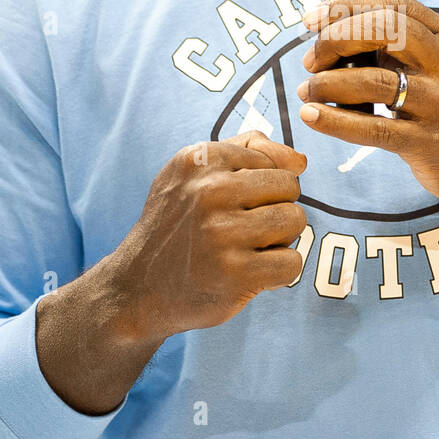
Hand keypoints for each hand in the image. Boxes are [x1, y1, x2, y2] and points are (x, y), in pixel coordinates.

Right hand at [109, 131, 307, 344]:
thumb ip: (249, 149)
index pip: (271, 160)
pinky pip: (292, 262)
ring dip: (280, 239)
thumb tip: (300, 161)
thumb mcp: (195, 172)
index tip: (231, 204)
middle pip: (289, 187)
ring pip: (295, 221)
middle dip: (276, 207)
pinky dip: (279, 272)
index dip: (261, 186)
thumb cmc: (177, 225)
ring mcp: (222, 233)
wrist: (139, 288)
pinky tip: (251, 273)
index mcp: (200, 159)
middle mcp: (209, 191)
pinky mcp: (235, 274)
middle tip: (244, 228)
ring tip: (249, 248)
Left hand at [297, 0, 438, 218]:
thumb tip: (341, 35)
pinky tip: (313, 115)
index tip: (313, 17)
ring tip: (309, 90)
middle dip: (336, 38)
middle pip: (384, 30)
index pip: (394, 4)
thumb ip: (406, 49)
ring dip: (328, 84)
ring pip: (373, 81)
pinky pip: (374, 129)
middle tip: (311, 58)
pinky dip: (336, 121)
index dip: (347, 5)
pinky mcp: (429, 143)